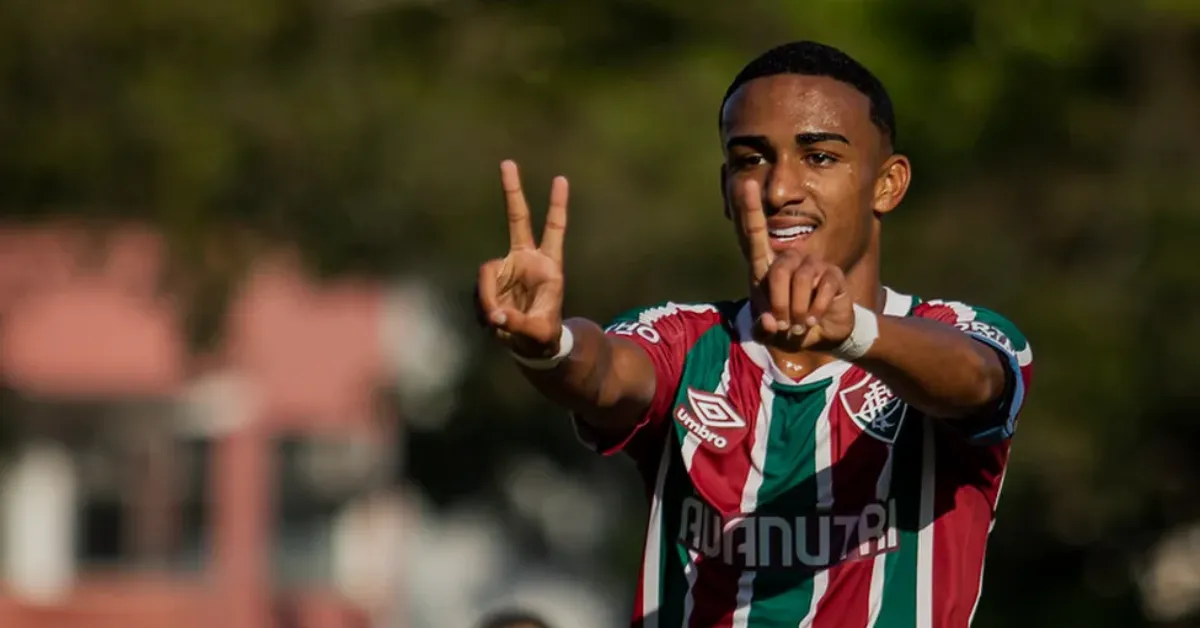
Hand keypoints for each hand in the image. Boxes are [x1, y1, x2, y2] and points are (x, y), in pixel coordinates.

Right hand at [475, 160, 569, 357]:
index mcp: (548, 266)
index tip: (561, 179)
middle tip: (507, 162)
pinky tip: (491, 323)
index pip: (554, 229)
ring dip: (486, 298)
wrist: (531, 345)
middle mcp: (526, 259)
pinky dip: (481, 307)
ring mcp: (506, 268)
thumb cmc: (543, 336)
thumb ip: (518, 324)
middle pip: (518, 219)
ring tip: (497, 321)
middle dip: (512, 192)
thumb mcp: (538, 334)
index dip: (557, 206)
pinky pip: (479, 291)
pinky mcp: (490, 282)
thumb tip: (496, 316)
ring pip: (486, 273)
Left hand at [736, 179, 854, 351]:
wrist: (819, 335)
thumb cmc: (788, 326)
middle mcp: (789, 260)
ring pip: (801, 279)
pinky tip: (814, 319)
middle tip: (783, 324)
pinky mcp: (832, 275)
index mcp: (766, 268)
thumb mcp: (769, 332)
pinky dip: (816, 309)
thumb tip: (767, 321)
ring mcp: (813, 264)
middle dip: (779, 302)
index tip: (747, 184)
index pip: (755, 234)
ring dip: (798, 308)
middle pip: (779, 270)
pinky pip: (823, 288)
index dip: (752, 210)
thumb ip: (762, 329)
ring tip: (798, 324)